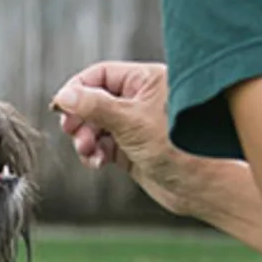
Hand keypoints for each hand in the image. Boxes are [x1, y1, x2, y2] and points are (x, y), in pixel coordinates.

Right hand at [50, 61, 187, 210]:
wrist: (201, 187)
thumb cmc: (178, 147)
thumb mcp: (131, 122)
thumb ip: (95, 106)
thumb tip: (63, 95)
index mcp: (146, 81)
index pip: (100, 75)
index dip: (78, 89)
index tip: (61, 107)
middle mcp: (140, 100)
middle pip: (94, 100)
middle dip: (80, 117)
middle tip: (72, 131)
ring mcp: (136, 126)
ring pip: (96, 125)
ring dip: (85, 138)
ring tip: (87, 151)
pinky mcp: (132, 149)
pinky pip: (102, 145)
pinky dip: (94, 153)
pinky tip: (97, 162)